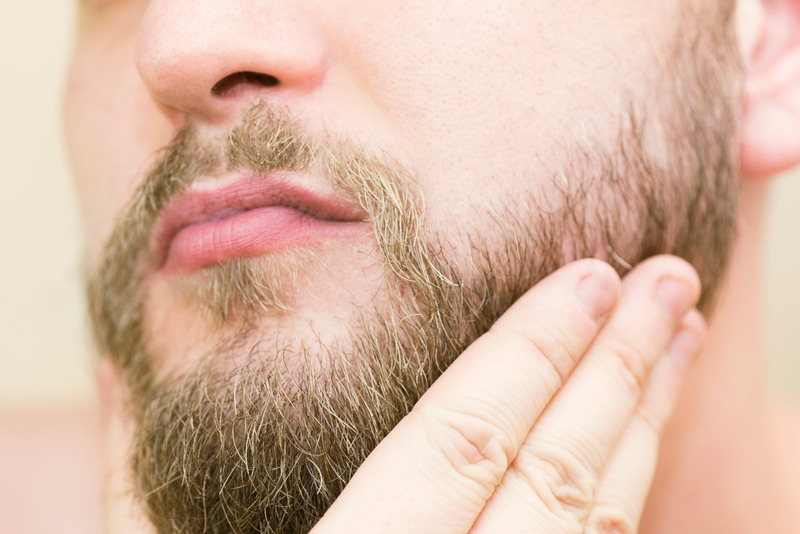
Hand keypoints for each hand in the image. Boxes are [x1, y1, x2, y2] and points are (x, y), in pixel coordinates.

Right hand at [312, 255, 704, 532]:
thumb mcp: (266, 527)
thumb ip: (328, 450)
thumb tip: (311, 344)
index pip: (461, 439)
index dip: (528, 353)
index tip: (587, 277)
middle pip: (552, 473)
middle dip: (615, 370)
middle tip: (668, 282)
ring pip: (593, 520)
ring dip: (641, 422)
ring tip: (680, 339)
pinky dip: (625, 486)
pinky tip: (638, 437)